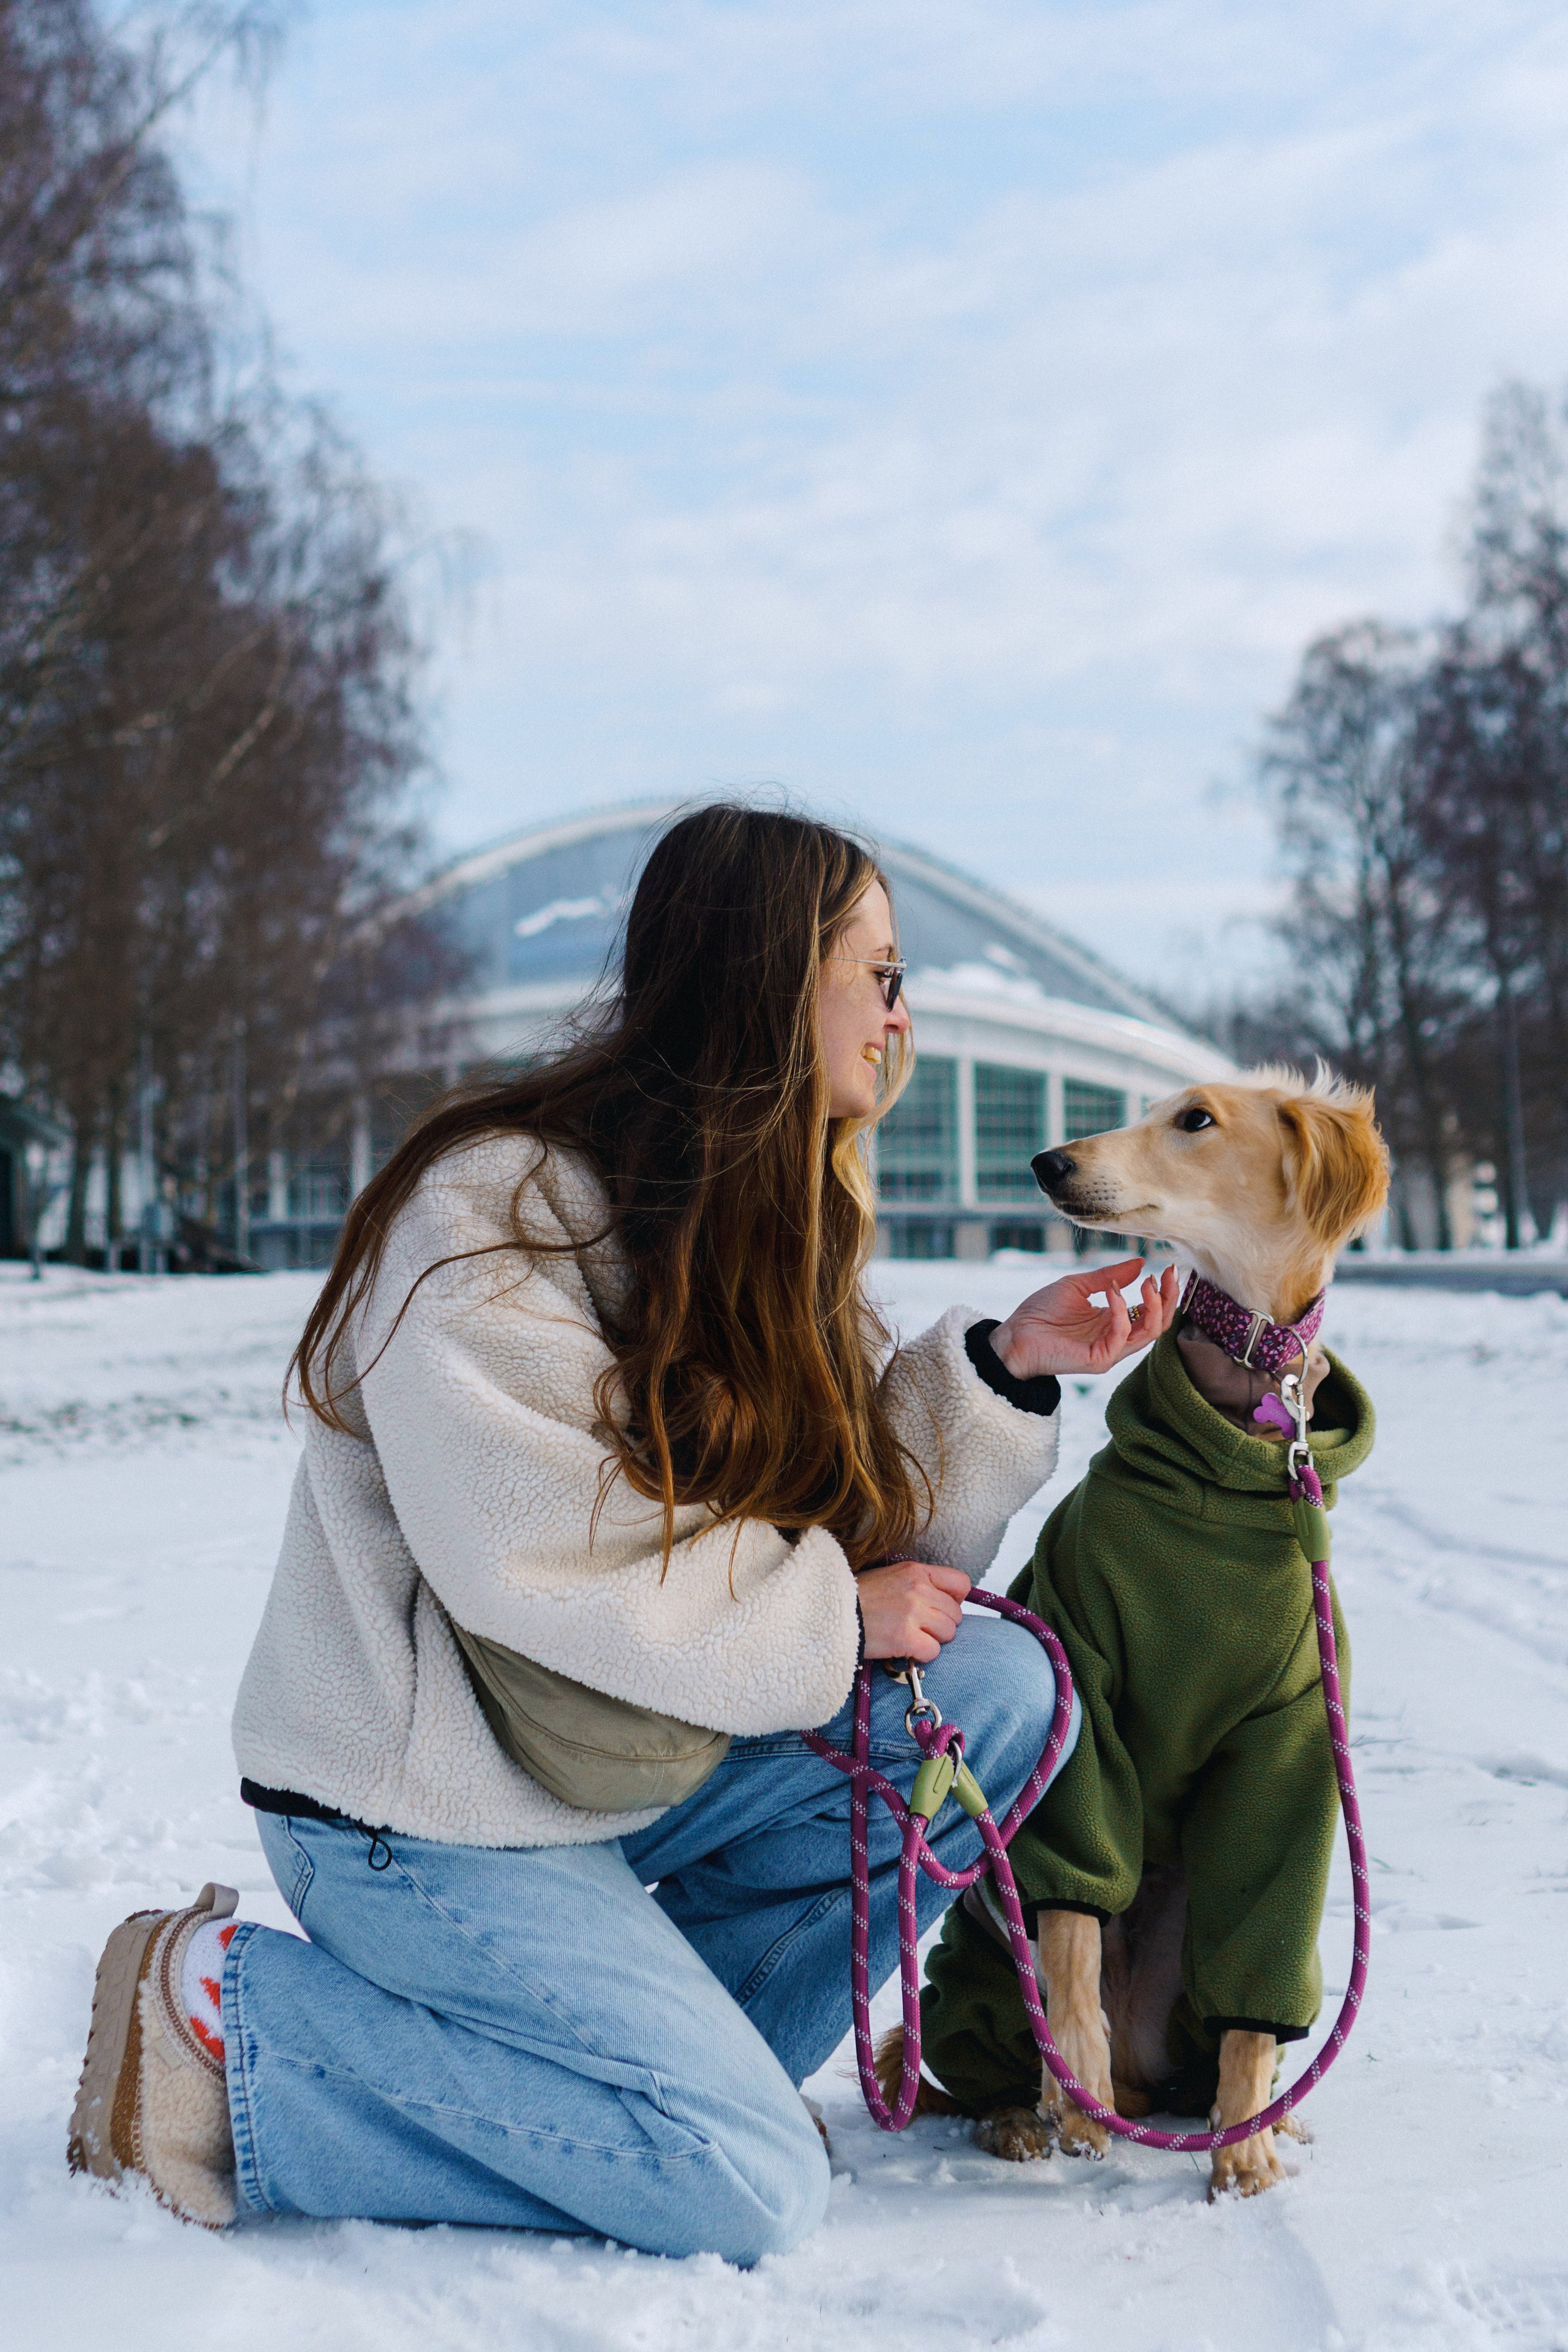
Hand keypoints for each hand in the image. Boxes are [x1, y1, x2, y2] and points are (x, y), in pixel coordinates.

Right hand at [856, 1558, 970, 1663]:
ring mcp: (913, 1613)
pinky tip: (905, 1649)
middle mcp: (919, 1589)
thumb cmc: (857, 1597)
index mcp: (916, 1571)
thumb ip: (918, 1584)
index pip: (961, 1583)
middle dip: (941, 1624)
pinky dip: (921, 1655)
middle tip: (920, 1628)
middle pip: (955, 1614)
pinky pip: (933, 1651)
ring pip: (948, 1633)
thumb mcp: (890, 1576)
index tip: (943, 1607)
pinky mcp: (906, 1638)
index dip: (956, 1599)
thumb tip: (944, 1600)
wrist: (829, 1612)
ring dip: (932, 1640)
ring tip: (910, 1638)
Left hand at [989, 1257, 1179, 1379]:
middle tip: (1169, 1274)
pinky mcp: (1098, 1359)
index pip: (1152, 1310)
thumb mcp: (1078, 1285)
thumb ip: (1109, 1276)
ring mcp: (1110, 1351)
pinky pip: (1120, 1337)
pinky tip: (1112, 1292)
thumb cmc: (1041, 1312)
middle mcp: (1117, 1339)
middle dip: (1169, 1298)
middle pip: (1158, 1323)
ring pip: (1149, 1333)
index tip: (1170, 1267)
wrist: (1013, 1334)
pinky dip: (1120, 1311)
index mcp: (1114, 1322)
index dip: (1165, 1291)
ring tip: (1147, 1282)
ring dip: (1152, 1305)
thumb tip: (1141, 1262)